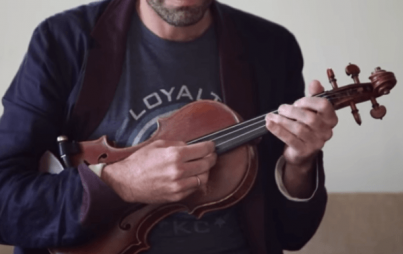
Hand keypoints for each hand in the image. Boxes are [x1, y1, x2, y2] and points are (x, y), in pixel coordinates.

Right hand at [101, 140, 216, 203]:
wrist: (126, 181)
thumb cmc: (140, 161)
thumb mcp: (158, 144)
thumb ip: (177, 144)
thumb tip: (191, 146)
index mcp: (175, 154)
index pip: (203, 149)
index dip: (210, 147)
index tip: (211, 146)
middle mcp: (179, 170)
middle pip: (206, 163)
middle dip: (211, 158)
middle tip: (211, 155)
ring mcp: (178, 185)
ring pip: (204, 177)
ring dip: (205, 171)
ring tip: (202, 166)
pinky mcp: (176, 196)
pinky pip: (194, 188)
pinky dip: (196, 181)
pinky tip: (192, 176)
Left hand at [265, 80, 337, 168]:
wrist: (301, 152)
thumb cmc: (306, 128)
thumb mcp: (311, 110)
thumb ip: (314, 96)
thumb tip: (315, 82)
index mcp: (331, 119)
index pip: (324, 106)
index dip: (308, 101)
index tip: (297, 102)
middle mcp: (326, 132)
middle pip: (310, 118)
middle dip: (292, 111)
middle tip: (281, 109)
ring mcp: (316, 143)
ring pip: (298, 129)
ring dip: (282, 120)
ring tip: (272, 116)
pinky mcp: (304, 151)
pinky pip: (289, 139)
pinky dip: (277, 130)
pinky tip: (269, 124)